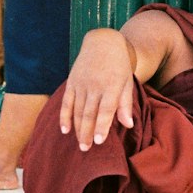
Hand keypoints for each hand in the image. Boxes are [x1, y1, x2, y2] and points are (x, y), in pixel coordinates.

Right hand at [59, 28, 135, 150]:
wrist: (103, 42)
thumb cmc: (119, 66)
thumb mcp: (127, 82)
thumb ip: (125, 104)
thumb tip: (128, 125)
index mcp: (111, 85)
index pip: (106, 109)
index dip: (102, 126)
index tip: (99, 142)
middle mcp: (95, 85)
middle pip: (89, 113)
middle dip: (87, 133)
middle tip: (86, 149)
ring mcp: (81, 83)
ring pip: (78, 110)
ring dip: (78, 129)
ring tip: (81, 145)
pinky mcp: (72, 82)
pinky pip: (66, 102)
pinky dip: (64, 116)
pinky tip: (65, 130)